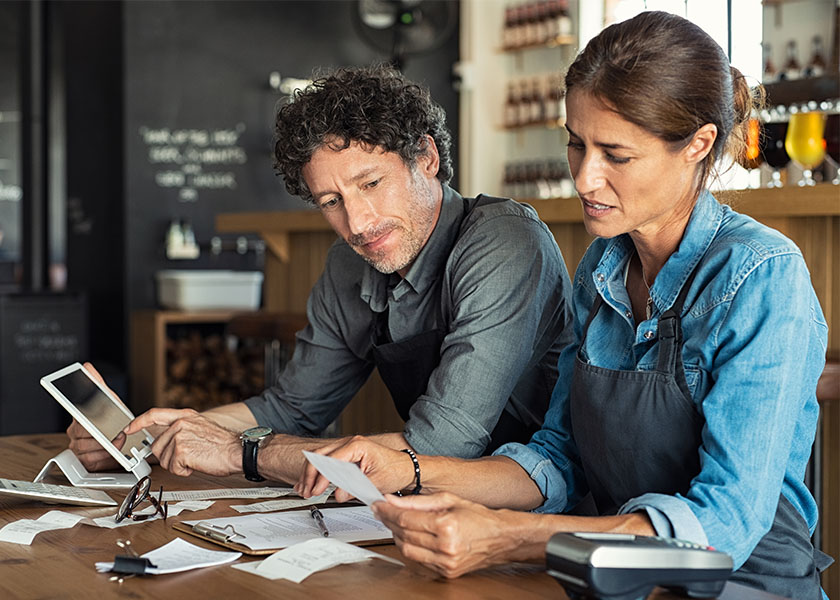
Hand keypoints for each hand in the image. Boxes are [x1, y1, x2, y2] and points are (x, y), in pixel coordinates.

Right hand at [65, 362, 123, 470]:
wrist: (124, 437)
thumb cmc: (114, 418)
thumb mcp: (109, 399)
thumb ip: (97, 383)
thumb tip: (87, 367)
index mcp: (78, 416)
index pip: (74, 415)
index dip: (81, 417)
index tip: (87, 420)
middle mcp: (75, 431)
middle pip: (82, 433)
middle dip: (101, 433)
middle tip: (116, 431)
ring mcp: (78, 446)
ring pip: (85, 447)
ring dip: (104, 445)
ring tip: (117, 440)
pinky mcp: (84, 460)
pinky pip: (89, 459)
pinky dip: (102, 456)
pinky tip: (111, 451)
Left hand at [124, 408, 239, 476]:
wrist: (238, 451)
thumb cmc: (223, 444)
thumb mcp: (200, 427)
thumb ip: (181, 430)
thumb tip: (163, 441)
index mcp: (185, 416)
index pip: (154, 414)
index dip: (138, 422)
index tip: (128, 429)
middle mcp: (180, 424)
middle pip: (157, 446)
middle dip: (169, 457)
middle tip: (187, 458)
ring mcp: (179, 436)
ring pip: (164, 459)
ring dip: (178, 465)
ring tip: (196, 458)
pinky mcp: (181, 451)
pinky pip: (173, 468)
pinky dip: (184, 471)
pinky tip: (197, 464)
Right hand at [295, 435, 414, 500]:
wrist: (406, 467)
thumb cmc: (396, 470)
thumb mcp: (376, 482)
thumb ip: (355, 488)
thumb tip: (338, 494)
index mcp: (357, 445)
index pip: (331, 460)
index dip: (321, 477)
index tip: (316, 491)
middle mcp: (350, 443)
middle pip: (319, 455)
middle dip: (310, 475)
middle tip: (306, 491)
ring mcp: (347, 447)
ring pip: (319, 457)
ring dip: (310, 473)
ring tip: (304, 489)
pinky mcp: (346, 455)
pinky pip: (326, 460)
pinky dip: (316, 471)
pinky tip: (309, 482)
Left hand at [372, 492, 528, 577]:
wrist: (500, 538)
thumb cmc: (478, 516)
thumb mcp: (449, 499)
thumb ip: (418, 500)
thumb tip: (393, 500)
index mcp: (447, 525)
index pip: (406, 518)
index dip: (387, 511)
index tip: (378, 504)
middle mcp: (446, 547)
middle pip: (403, 535)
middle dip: (389, 522)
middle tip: (382, 511)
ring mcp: (445, 563)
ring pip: (407, 550)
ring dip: (397, 536)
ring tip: (396, 523)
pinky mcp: (446, 572)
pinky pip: (418, 561)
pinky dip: (410, 548)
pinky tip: (410, 537)